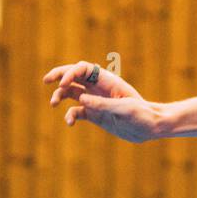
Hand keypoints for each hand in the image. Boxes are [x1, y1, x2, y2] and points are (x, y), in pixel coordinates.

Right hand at [43, 60, 162, 142]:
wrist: (150, 128)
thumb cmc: (141, 114)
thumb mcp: (124, 109)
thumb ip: (102, 104)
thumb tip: (80, 99)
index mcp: (107, 81)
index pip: (84, 69)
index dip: (71, 73)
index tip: (63, 84)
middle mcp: (99, 88)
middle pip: (74, 76)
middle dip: (60, 76)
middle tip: (46, 80)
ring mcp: (95, 101)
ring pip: (72, 93)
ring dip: (60, 96)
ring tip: (53, 103)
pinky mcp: (95, 115)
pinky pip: (77, 112)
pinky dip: (70, 116)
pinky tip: (70, 123)